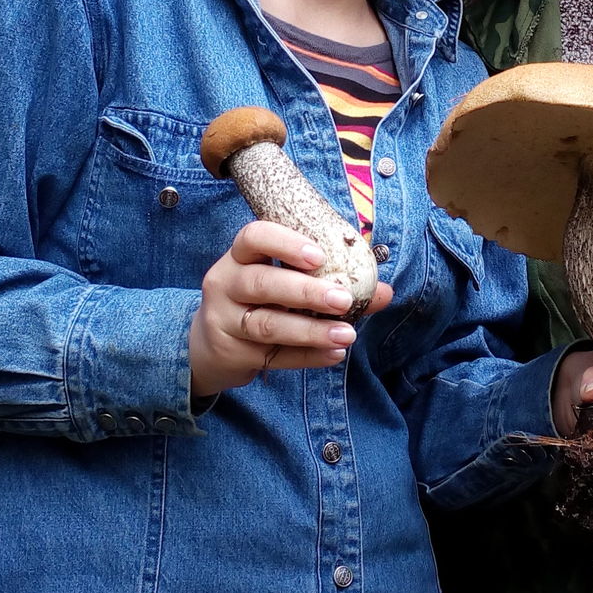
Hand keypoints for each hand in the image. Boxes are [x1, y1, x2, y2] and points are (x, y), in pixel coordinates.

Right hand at [188, 220, 392, 397]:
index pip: (253, 237)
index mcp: (240, 257)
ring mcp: (225, 320)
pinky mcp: (232, 353)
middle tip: (343, 299)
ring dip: (311, 330)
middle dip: (306, 291)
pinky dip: (307, 356)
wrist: (209, 346)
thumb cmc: (257, 304)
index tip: (318, 256)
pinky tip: (333, 354)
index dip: (285, 243)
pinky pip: (273, 355)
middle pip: (262, 283)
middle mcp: (226, 284)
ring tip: (346, 334)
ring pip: (266, 324)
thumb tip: (383, 292)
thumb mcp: (282, 285)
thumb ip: (330, 282)